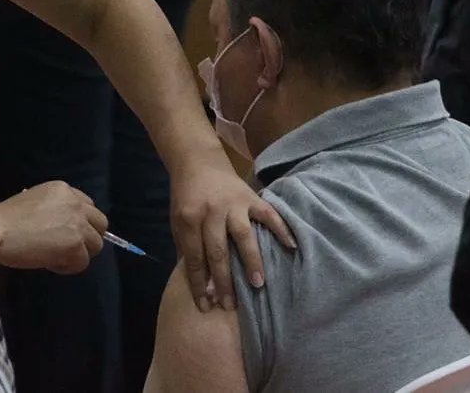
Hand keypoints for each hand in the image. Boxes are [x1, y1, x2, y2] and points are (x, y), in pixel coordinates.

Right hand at [0, 181, 107, 274]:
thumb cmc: (5, 219)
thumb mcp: (33, 200)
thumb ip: (53, 209)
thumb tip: (60, 225)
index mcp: (64, 189)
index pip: (88, 206)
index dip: (80, 222)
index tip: (67, 233)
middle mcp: (76, 204)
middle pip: (100, 224)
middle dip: (87, 238)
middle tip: (68, 248)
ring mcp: (78, 224)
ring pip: (96, 245)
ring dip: (79, 254)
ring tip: (55, 257)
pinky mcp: (75, 245)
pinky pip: (83, 262)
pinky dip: (68, 267)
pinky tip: (50, 263)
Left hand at [170, 148, 296, 312]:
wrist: (197, 161)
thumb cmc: (186, 197)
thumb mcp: (178, 222)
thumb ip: (187, 249)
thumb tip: (201, 284)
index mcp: (189, 218)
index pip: (194, 258)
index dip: (199, 284)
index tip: (206, 307)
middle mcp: (212, 211)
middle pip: (218, 251)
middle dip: (224, 281)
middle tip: (231, 306)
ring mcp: (234, 203)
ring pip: (243, 235)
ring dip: (251, 261)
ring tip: (259, 284)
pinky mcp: (251, 196)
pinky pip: (269, 214)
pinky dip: (281, 228)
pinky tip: (291, 246)